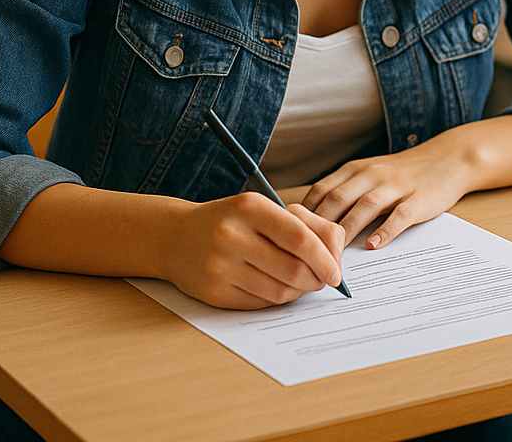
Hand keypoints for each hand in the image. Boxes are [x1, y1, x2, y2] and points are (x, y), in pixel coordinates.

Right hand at [161, 193, 344, 308]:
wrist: (175, 237)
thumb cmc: (232, 221)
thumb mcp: (263, 209)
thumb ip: (305, 225)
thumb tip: (335, 257)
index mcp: (250, 207)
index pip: (300, 238)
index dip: (325, 259)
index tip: (336, 273)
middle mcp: (232, 235)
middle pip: (293, 270)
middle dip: (316, 280)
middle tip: (321, 280)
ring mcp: (220, 266)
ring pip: (279, 292)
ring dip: (298, 292)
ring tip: (298, 282)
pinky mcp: (213, 292)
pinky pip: (260, 305)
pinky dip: (275, 299)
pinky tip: (273, 287)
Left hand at [303, 139, 478, 249]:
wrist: (447, 159)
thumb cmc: (402, 173)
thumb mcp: (368, 174)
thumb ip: (343, 191)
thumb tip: (309, 221)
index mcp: (355, 170)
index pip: (321, 192)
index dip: (304, 215)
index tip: (293, 238)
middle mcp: (372, 175)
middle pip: (338, 200)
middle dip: (320, 229)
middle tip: (307, 255)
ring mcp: (396, 186)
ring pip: (364, 208)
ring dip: (347, 232)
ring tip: (334, 256)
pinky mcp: (419, 199)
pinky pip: (399, 216)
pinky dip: (385, 231)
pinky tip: (373, 246)